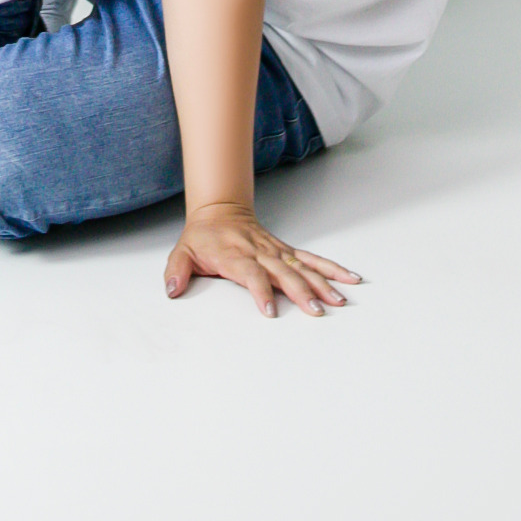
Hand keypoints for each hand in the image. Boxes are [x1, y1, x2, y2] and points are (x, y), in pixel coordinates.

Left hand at [163, 201, 360, 317]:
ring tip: (339, 299)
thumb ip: (177, 271)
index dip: (260, 290)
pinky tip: (348, 278)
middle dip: (301, 291)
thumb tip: (172, 290)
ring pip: (302, 266)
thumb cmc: (203, 236)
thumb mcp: (182, 252)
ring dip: (322, 282)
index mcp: (234, 255)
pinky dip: (331, 268)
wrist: (219, 210)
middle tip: (316, 310)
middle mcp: (259, 252)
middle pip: (283, 272)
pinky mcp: (286, 251)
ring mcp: (275, 251)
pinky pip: (311, 259)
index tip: (270, 310)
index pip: (250, 273)